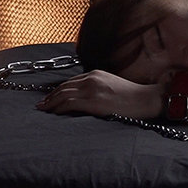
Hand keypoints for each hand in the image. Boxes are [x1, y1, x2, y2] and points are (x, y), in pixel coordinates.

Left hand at [36, 70, 162, 118]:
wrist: (146, 100)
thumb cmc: (133, 97)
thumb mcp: (112, 86)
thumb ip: (98, 88)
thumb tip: (86, 99)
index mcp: (96, 74)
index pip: (71, 82)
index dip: (59, 90)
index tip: (51, 97)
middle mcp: (92, 78)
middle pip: (64, 86)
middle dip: (51, 96)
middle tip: (42, 105)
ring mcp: (92, 89)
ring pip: (63, 94)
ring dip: (50, 102)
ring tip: (43, 109)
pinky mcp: (93, 101)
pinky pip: (68, 103)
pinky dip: (58, 108)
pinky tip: (54, 113)